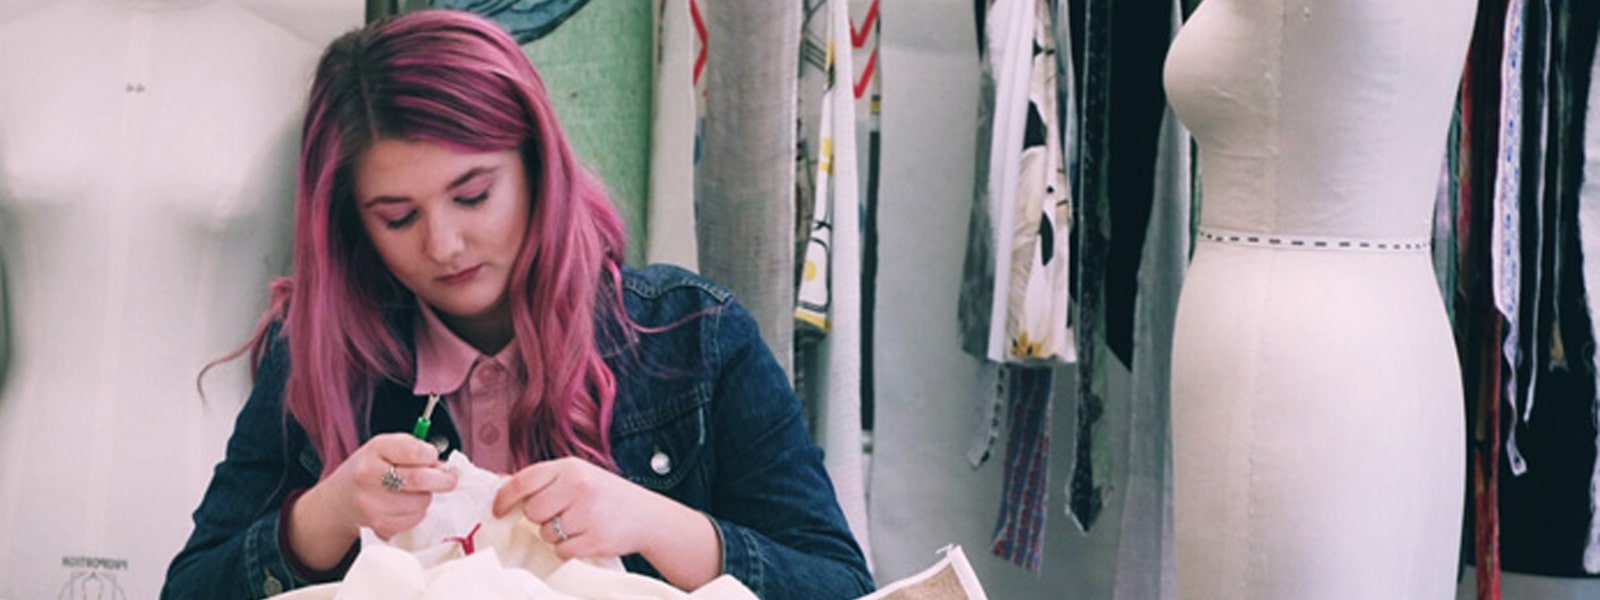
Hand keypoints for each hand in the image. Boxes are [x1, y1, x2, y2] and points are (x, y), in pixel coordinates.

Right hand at [289, 433, 458, 569]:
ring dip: (425, 497)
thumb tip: (445, 467)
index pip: (414, 450)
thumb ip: (415, 450)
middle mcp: (368, 475)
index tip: (434, 457)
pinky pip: (415, 518)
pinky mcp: (379, 525)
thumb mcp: (387, 448)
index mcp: (375, 449)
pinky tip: (404, 506)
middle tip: (449, 479)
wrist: (340, 501)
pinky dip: (417, 512)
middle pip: (420, 479)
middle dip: (442, 480)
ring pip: (421, 501)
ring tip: (413, 492)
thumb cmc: (371, 469)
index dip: (431, 455)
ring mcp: (372, 503)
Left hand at [491, 457, 719, 588]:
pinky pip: (561, 551)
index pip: (523, 480)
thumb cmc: (606, 495)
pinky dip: (568, 549)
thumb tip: (500, 483)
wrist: (647, 516)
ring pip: (546, 534)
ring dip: (556, 535)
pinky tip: (585, 538)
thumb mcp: (578, 476)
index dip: (504, 497)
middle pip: (532, 511)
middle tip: (560, 515)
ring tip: (579, 525)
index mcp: (570, 467)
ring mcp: (587, 513)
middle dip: (540, 518)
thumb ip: (543, 480)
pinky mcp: (594, 538)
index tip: (497, 510)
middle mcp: (578, 486)